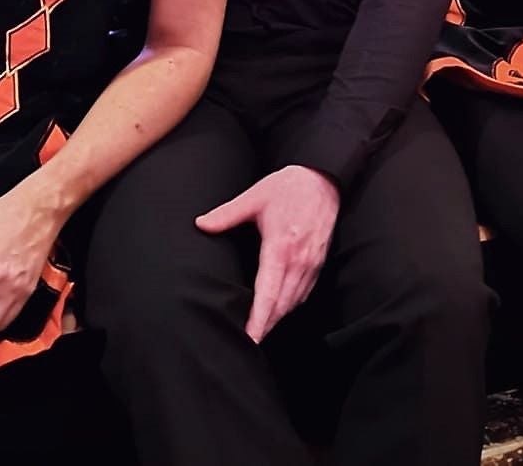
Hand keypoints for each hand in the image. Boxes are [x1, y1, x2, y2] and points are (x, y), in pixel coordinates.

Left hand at [196, 165, 340, 342]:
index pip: (269, 293)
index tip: (249, 338)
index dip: (259, 319)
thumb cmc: (288, 187)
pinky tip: (279, 309)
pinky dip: (291, 305)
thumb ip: (227, 214)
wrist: (323, 178)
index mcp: (280, 246)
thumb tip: (200, 224)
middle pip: (282, 305)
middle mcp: (299, 259)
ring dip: (278, 318)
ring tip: (260, 332)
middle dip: (266, 326)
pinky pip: (305, 292)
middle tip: (248, 344)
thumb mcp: (254, 196)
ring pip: (295, 302)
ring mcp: (312, 262)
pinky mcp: (319, 262)